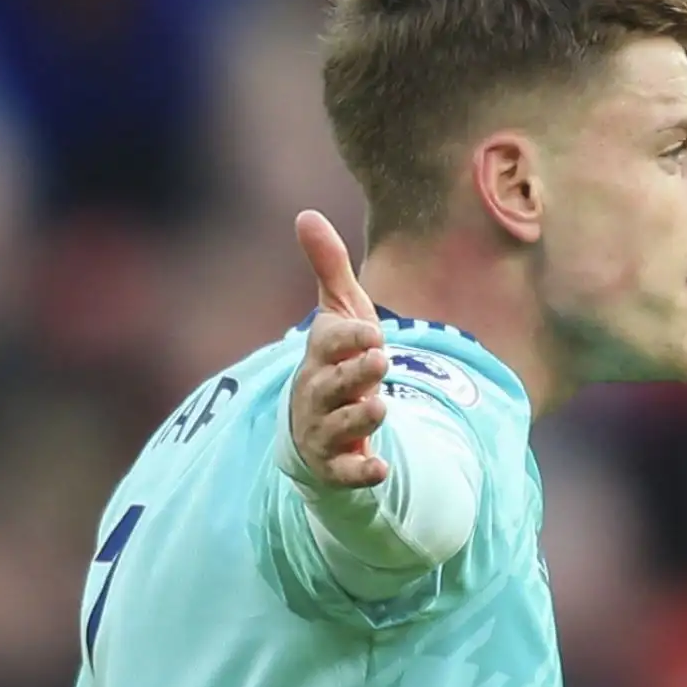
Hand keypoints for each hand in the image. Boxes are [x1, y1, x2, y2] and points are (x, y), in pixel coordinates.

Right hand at [288, 210, 389, 488]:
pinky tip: (380, 470)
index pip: (329, 343)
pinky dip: (360, 473)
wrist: (320, 428)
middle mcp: (317, 392)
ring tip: (380, 406)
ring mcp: (324, 430)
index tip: (373, 331)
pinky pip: (345, 472)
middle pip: (331, 384)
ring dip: (358, 418)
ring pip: (338, 426)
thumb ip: (327, 266)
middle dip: (354, 374)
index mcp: (320, 356)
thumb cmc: (335, 362)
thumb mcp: (338, 314)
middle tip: (381, 360)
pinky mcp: (336, 465)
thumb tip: (306, 213)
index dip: (350, 337)